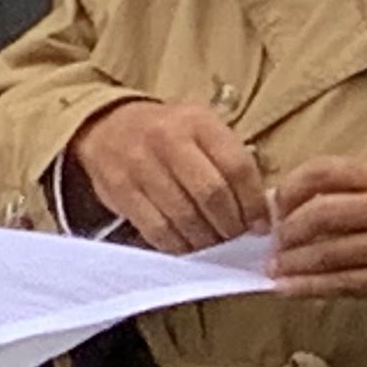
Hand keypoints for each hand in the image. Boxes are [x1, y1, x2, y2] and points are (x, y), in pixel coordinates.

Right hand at [65, 99, 269, 252]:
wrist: (107, 125)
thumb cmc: (168, 133)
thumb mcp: (202, 129)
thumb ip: (230, 162)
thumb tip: (259, 214)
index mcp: (197, 121)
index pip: (236, 167)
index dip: (253, 203)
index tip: (260, 225)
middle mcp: (167, 139)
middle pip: (212, 194)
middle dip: (230, 225)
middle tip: (235, 237)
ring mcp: (140, 165)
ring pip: (185, 216)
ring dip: (206, 239)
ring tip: (213, 242)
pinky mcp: (120, 190)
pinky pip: (157, 229)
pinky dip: (178, 245)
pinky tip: (187, 245)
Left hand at [268, 159, 366, 313]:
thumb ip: (354, 187)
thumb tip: (293, 200)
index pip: (325, 171)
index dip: (290, 187)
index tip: (275, 203)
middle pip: (320, 214)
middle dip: (288, 230)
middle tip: (273, 241)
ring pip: (328, 253)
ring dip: (292, 263)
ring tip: (274, 268)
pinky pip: (343, 284)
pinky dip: (309, 287)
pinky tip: (288, 288)